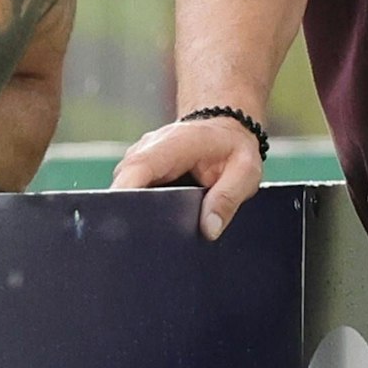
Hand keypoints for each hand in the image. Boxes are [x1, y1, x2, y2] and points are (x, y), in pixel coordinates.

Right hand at [111, 116, 264, 241]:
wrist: (223, 128)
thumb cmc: (233, 146)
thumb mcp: (244, 171)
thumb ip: (228, 198)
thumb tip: (209, 229)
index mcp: (174, 144)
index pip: (138, 167)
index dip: (125, 193)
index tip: (124, 219)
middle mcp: (148, 149)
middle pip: (124, 184)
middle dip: (131, 212)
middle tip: (149, 239)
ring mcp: (140, 159)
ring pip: (123, 191)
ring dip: (134, 211)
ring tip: (154, 233)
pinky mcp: (139, 171)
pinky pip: (130, 192)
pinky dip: (138, 207)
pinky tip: (154, 222)